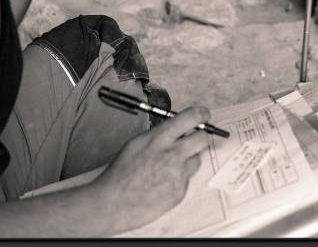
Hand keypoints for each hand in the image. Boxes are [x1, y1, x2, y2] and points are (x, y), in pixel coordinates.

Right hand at [92, 106, 211, 233]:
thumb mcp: (137, 143)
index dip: (201, 114)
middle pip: (203, 138)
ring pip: (197, 160)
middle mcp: (173, 154)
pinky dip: (179, 178)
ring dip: (188, 159)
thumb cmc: (121, 174)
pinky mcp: (180, 191)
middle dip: (200, 136)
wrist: (114, 202)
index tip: (203, 114)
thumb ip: (159, 134)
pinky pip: (187, 179)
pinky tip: (163, 181)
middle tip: (194, 138)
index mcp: (160, 138)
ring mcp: (179, 174)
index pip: (192, 118)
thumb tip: (174, 128)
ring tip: (169, 165)